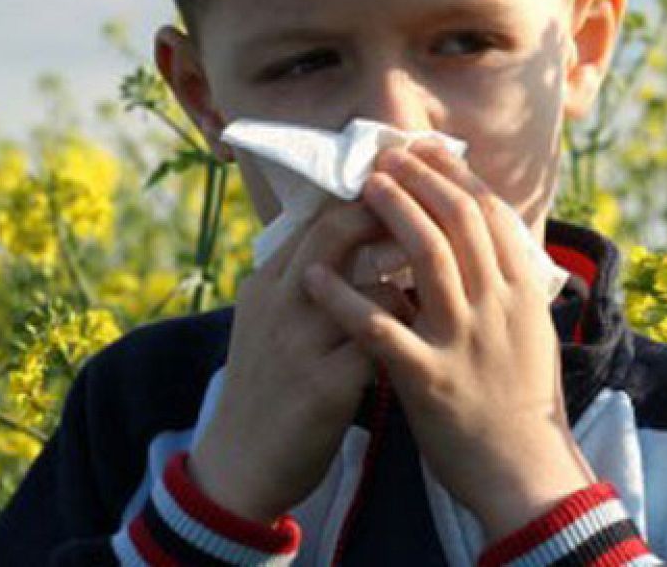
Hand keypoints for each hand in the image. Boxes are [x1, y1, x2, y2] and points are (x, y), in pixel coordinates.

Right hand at [188, 199, 409, 521]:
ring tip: (427, 298)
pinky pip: (383, 344)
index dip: (367, 201)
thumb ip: (300, 280)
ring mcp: (299, 343)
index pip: (319, 217)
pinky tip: (416, 344)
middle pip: (338, 231)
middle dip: (390, 219)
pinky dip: (406, 337)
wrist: (239, 465)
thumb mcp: (266, 322)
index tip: (405, 200)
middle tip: (427, 226)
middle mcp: (279, 303)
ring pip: (372, 287)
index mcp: (266, 283)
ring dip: (409, 288)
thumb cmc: (266, 387)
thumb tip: (346, 231)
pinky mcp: (324, 387)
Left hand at [301, 142, 594, 539]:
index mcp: (521, 293)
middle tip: (387, 157)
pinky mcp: (428, 378)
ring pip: (430, 257)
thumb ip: (507, 287)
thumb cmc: (523, 405)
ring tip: (364, 187)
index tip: (426, 151)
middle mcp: (496, 306)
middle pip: (460, 221)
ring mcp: (463, 340)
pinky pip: (380, 328)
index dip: (455, 176)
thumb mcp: (529, 334)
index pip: (490, 215)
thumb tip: (490, 240)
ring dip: (394, 214)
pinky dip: (345, 298)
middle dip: (421, 180)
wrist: (527, 475)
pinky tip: (315, 277)